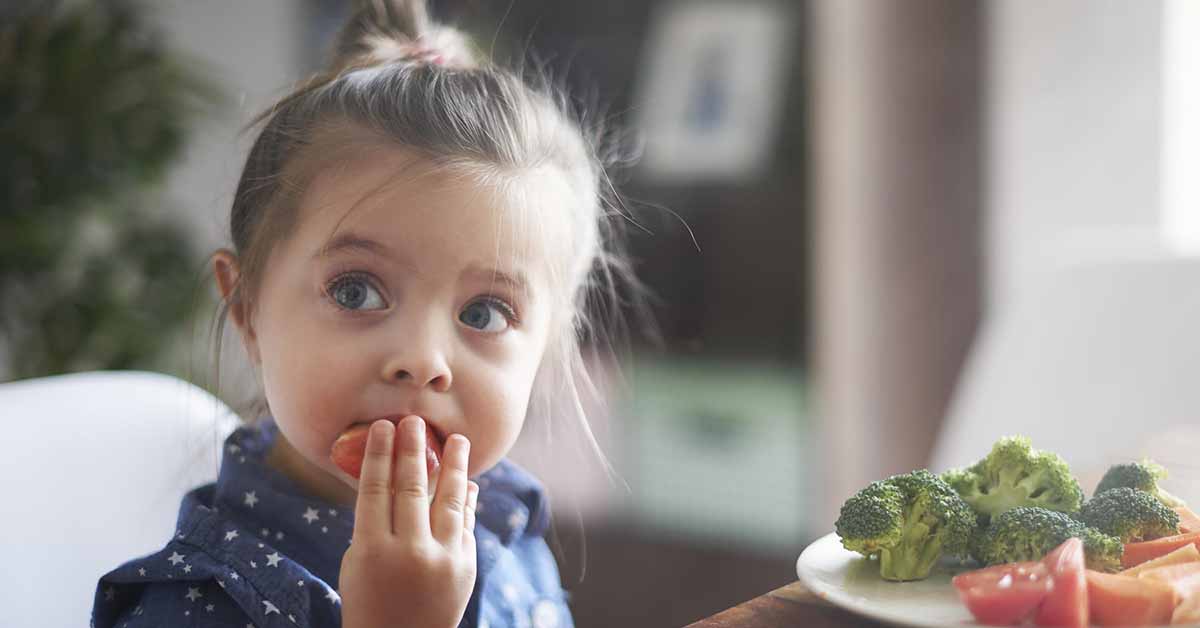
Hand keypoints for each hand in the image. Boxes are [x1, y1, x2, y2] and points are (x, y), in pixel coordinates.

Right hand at [339, 417, 478, 627]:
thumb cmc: (368, 599)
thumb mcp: (357, 563)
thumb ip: (373, 523)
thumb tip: (392, 477)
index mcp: (372, 551)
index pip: (375, 490)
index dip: (379, 454)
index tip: (383, 427)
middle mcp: (409, 553)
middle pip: (411, 488)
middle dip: (413, 450)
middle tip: (414, 421)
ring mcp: (441, 560)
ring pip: (449, 501)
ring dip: (454, 466)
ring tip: (457, 440)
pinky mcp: (465, 567)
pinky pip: (464, 523)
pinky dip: (465, 501)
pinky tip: (466, 481)